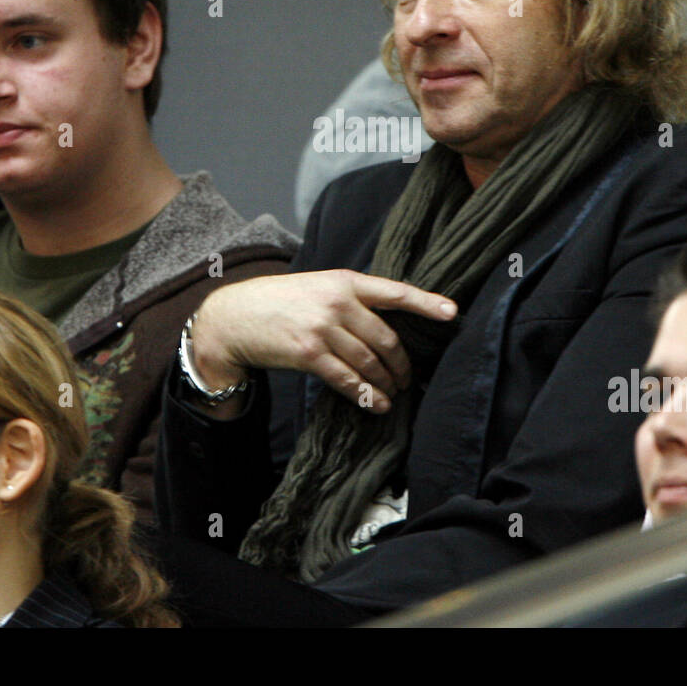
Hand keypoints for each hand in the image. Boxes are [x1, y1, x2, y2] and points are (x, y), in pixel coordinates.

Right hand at [191, 270, 457, 414]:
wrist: (234, 317)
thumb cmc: (280, 302)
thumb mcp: (318, 286)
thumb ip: (351, 298)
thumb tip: (385, 327)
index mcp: (345, 280)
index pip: (395, 291)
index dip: (426, 303)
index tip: (452, 313)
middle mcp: (338, 302)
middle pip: (387, 338)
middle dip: (402, 363)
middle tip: (408, 377)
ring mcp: (324, 329)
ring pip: (370, 362)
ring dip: (386, 383)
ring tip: (393, 393)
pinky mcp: (310, 354)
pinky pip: (348, 380)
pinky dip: (366, 395)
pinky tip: (376, 404)